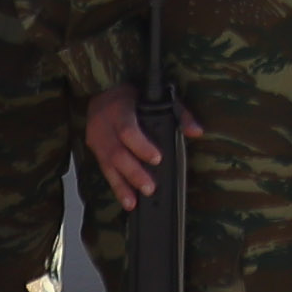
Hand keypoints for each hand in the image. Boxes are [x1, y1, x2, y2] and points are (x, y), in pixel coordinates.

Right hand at [83, 86, 195, 208]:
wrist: (103, 88)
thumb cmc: (134, 94)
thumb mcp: (159, 96)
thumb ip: (180, 113)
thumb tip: (196, 132)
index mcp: (120, 110)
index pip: (128, 131)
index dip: (142, 146)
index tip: (157, 159)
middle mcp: (104, 126)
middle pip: (117, 153)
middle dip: (134, 173)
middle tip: (150, 188)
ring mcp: (97, 138)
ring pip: (108, 165)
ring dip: (122, 186)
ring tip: (133, 202)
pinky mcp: (94, 149)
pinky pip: (104, 170)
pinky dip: (115, 186)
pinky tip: (126, 199)